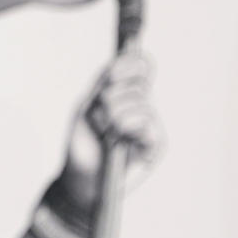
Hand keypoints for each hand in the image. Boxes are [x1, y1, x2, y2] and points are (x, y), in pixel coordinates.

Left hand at [56, 47, 163, 206]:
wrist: (81, 176)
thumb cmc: (82, 143)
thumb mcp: (86, 107)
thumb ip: (103, 84)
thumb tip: (118, 61)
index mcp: (126, 95)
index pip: (141, 67)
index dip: (130, 63)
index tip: (111, 74)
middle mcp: (142, 107)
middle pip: (139, 81)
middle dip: (111, 95)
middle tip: (98, 115)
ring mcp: (150, 125)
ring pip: (140, 100)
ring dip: (113, 114)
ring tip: (104, 132)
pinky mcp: (156, 143)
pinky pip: (146, 121)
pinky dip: (125, 126)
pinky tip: (116, 139)